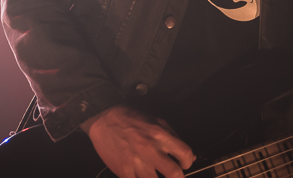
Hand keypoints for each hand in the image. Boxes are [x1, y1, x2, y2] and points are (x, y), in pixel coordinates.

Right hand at [80, 105, 195, 177]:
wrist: (104, 120)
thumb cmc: (132, 119)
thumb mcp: (156, 121)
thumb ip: (173, 138)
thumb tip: (187, 156)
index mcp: (160, 135)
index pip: (185, 154)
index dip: (187, 162)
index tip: (184, 165)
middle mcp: (150, 149)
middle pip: (174, 174)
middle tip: (174, 176)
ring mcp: (136, 162)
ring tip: (156, 175)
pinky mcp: (124, 171)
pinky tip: (142, 175)